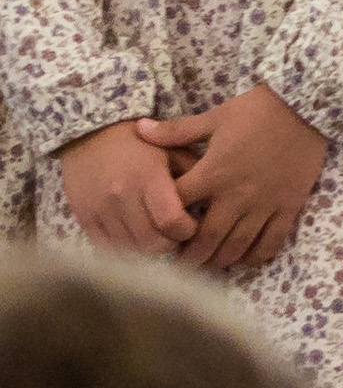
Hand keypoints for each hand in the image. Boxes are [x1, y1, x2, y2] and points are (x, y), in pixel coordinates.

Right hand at [56, 121, 193, 255]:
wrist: (91, 137)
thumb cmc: (141, 144)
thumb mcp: (173, 150)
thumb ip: (194, 175)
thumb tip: (213, 204)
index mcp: (148, 178)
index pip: (171, 221)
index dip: (188, 231)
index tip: (194, 226)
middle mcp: (121, 197)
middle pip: (151, 242)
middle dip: (171, 244)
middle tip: (178, 236)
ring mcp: (100, 210)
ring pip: (130, 249)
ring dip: (148, 249)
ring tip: (159, 237)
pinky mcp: (84, 219)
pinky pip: (107, 248)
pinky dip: (125, 249)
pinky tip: (137, 239)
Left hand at [145, 89, 327, 275]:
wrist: (307, 106)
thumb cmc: (258, 110)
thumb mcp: (214, 116)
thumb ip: (176, 130)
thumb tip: (137, 130)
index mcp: (213, 173)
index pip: (177, 209)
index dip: (163, 224)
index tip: (157, 232)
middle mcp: (235, 195)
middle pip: (205, 239)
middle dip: (189, 258)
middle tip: (179, 268)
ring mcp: (264, 204)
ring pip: (237, 246)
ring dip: (219, 261)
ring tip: (207, 266)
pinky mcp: (288, 206)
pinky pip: (271, 241)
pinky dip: (256, 256)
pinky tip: (245, 259)